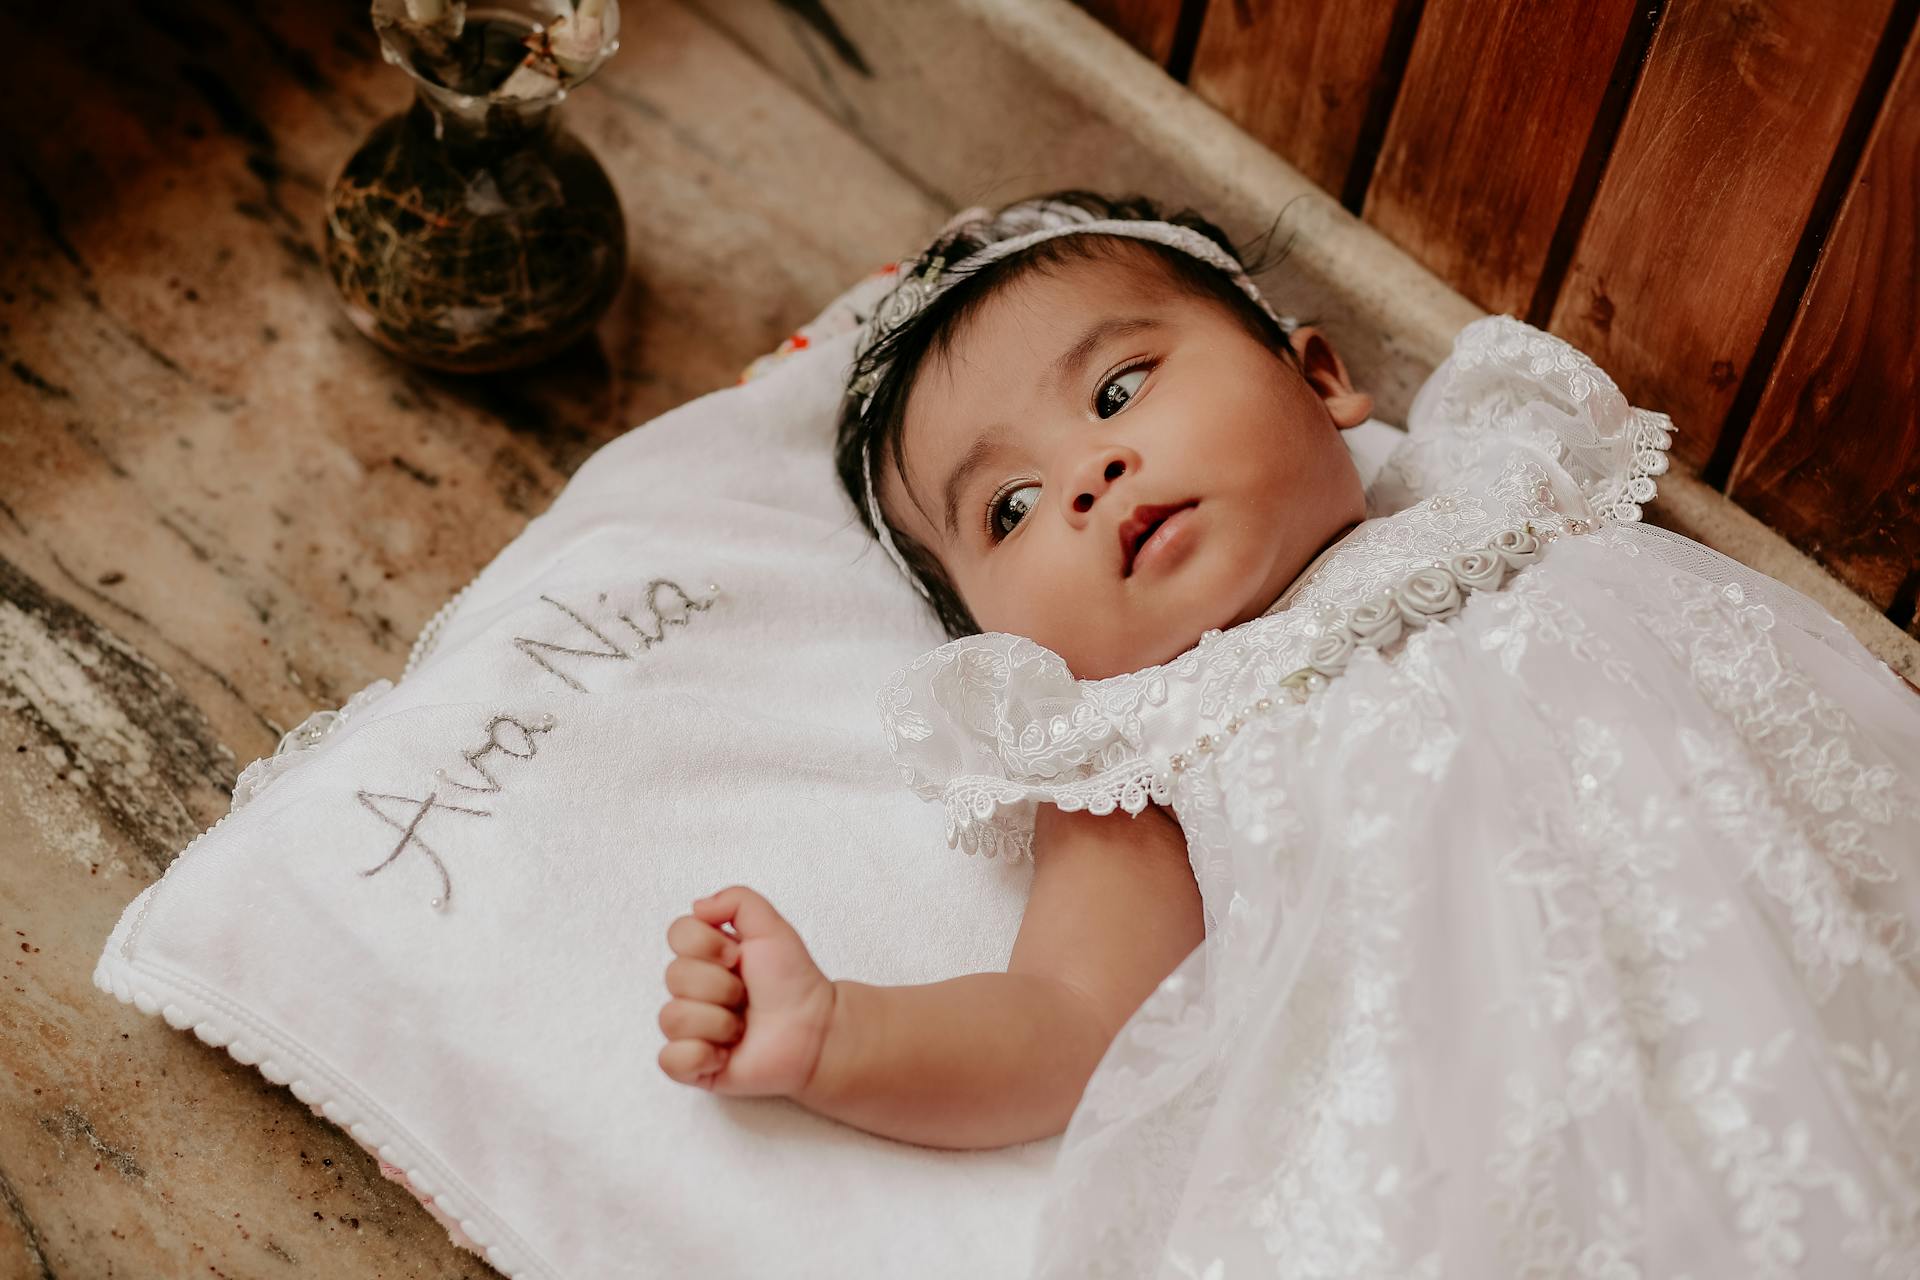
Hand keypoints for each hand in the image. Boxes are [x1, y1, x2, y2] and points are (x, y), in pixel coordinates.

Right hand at [657, 885, 836, 1097]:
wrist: (814, 1029)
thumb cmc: (793, 980)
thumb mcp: (772, 927)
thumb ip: (737, 900)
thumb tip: (697, 906)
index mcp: (704, 956)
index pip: (678, 934)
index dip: (708, 945)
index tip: (738, 957)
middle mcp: (691, 989)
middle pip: (674, 976)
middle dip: (722, 987)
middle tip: (747, 996)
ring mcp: (690, 1028)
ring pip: (674, 1017)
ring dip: (718, 1022)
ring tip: (742, 1027)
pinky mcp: (693, 1065)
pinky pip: (671, 1059)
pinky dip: (701, 1056)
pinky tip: (725, 1055)